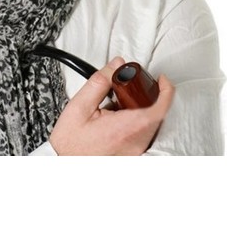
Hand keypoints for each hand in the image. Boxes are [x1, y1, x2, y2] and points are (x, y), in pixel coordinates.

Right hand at [49, 57, 174, 154]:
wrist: (63, 164)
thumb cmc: (70, 142)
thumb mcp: (79, 105)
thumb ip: (100, 81)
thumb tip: (116, 65)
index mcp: (125, 128)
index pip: (159, 108)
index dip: (165, 90)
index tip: (161, 79)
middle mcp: (135, 142)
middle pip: (157, 114)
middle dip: (149, 97)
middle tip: (133, 88)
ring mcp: (136, 152)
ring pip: (152, 125)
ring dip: (142, 109)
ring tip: (120, 105)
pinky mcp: (133, 156)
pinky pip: (144, 135)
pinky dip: (137, 122)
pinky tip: (118, 119)